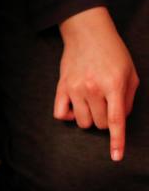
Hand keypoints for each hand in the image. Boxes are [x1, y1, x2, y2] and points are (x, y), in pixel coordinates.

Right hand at [56, 6, 139, 160]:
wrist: (88, 33)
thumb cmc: (113, 52)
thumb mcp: (130, 73)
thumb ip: (128, 98)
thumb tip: (119, 119)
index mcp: (113, 85)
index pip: (116, 121)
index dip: (117, 141)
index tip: (116, 157)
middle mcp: (93, 89)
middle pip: (99, 124)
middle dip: (106, 121)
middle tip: (108, 106)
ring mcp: (75, 89)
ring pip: (82, 122)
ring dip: (90, 118)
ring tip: (92, 103)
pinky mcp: (61, 88)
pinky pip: (60, 114)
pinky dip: (68, 116)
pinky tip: (75, 107)